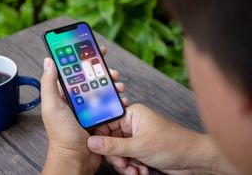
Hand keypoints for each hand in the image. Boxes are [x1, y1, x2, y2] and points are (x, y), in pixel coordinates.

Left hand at [41, 46, 127, 173]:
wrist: (76, 158)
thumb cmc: (61, 135)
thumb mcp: (52, 106)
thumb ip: (49, 84)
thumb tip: (49, 61)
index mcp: (64, 95)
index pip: (73, 72)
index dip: (81, 59)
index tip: (90, 49)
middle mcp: (76, 100)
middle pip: (91, 80)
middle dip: (102, 72)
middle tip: (110, 70)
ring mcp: (89, 109)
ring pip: (102, 91)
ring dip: (112, 85)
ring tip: (119, 85)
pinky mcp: (99, 118)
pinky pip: (109, 104)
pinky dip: (116, 100)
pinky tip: (121, 99)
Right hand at [87, 104, 232, 173]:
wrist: (194, 159)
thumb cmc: (172, 145)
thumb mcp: (139, 146)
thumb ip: (113, 145)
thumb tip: (91, 142)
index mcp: (132, 115)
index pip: (106, 123)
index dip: (100, 136)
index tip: (97, 149)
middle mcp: (133, 125)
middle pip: (111, 141)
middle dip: (116, 156)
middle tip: (123, 164)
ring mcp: (137, 138)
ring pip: (118, 152)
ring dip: (125, 164)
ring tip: (135, 171)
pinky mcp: (141, 150)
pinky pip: (127, 159)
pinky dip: (132, 167)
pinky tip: (141, 171)